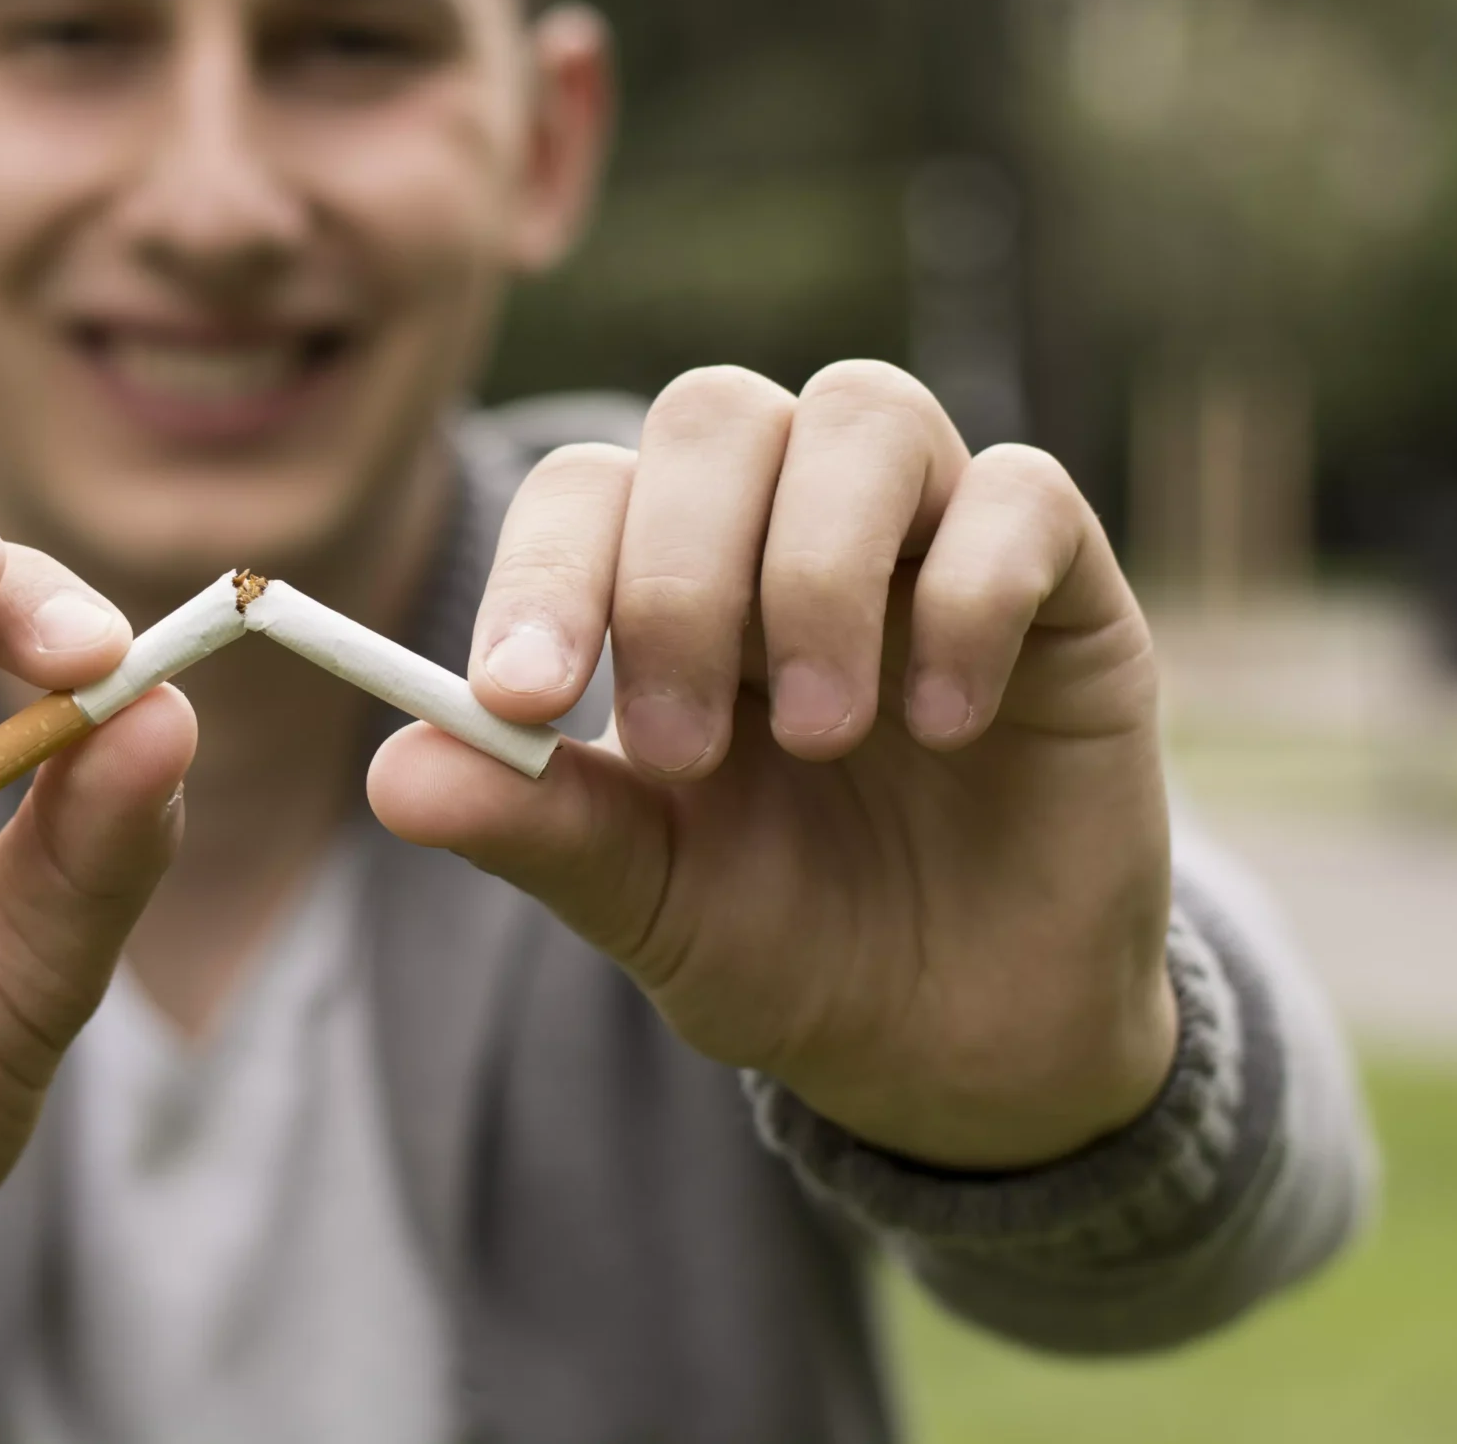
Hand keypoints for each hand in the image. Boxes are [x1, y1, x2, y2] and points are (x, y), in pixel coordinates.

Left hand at [370, 362, 1176, 1169]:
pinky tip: (946, 724)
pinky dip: (967, 593)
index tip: (520, 701)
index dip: (543, 573)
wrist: (962, 1044)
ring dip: (818, 570)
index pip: (587, 490)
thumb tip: (390, 777)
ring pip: (863, 412)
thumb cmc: (786, 944)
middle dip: (679, 575)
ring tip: (821, 734)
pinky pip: (1021, 495)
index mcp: (666, 587)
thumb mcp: (646, 901)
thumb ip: (530, 826)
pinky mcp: (1065, 581)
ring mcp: (927, 540)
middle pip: (715, 412)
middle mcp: (788, 529)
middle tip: (683, 751)